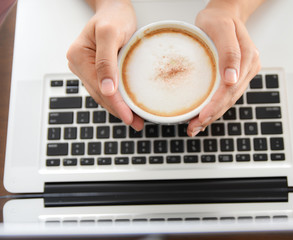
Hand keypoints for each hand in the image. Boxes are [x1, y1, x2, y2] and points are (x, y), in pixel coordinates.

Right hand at [66, 0, 143, 129]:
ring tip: (135, 119)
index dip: (115, 104)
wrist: (114, 8)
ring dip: (118, 107)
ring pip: (103, 94)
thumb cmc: (113, 16)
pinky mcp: (97, 69)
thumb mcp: (110, 34)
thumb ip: (106, 61)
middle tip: (136, 123)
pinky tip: (127, 105)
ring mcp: (87, 68)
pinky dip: (117, 98)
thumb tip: (106, 89)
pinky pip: (106, 88)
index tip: (129, 117)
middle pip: (100, 94)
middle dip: (118, 110)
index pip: (99, 88)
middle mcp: (80, 65)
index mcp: (79, 57)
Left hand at [187, 0, 261, 135]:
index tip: (201, 117)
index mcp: (247, 58)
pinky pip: (227, 94)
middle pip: (230, 98)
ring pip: (229, 99)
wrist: (224, 13)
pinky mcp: (236, 75)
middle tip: (194, 128)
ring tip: (196, 126)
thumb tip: (232, 79)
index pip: (230, 89)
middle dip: (212, 115)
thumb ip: (229, 52)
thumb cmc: (219, 19)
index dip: (215, 105)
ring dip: (213, 115)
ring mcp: (243, 73)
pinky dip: (216, 106)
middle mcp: (248, 68)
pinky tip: (205, 114)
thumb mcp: (220, 28)